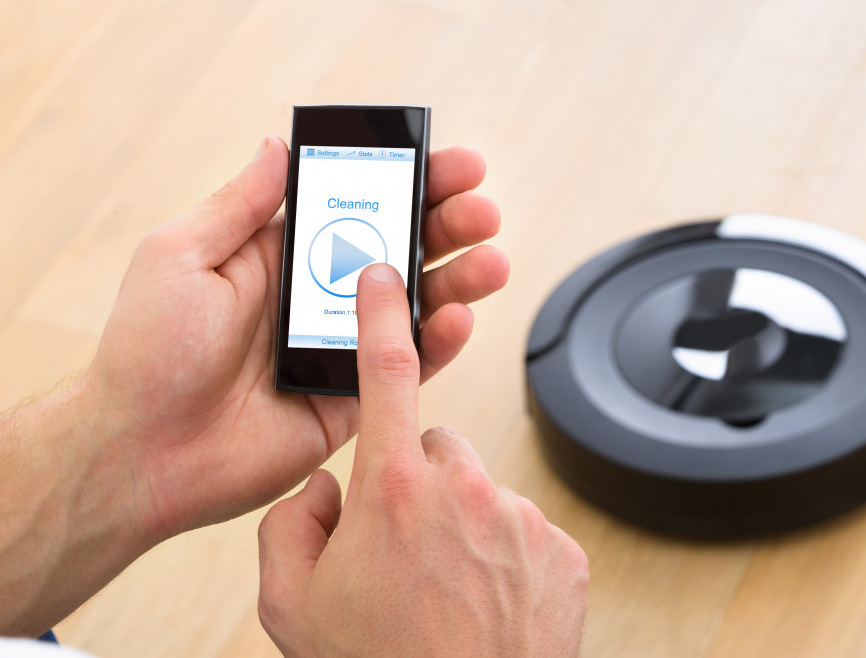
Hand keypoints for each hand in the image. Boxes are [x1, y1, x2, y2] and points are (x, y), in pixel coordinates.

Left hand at [81, 136, 508, 541]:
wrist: (141, 452)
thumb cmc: (147, 352)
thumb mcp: (181, 257)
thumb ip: (240, 204)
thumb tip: (279, 147)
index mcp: (282, 255)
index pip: (359, 206)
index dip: (409, 184)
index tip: (450, 164)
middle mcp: (319, 296)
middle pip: (401, 250)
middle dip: (448, 225)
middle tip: (482, 211)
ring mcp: (341, 348)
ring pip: (417, 305)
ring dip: (459, 279)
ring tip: (491, 261)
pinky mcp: (353, 399)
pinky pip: (408, 367)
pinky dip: (440, 343)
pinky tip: (460, 318)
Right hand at [257, 265, 588, 656]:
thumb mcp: (292, 604)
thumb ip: (291, 526)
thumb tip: (322, 492)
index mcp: (391, 489)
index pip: (387, 372)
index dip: (382, 315)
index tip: (385, 275)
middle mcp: (462, 490)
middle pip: (434, 448)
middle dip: (415, 482)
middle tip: (403, 547)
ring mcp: (519, 519)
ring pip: (480, 493)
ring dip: (461, 524)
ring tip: (445, 586)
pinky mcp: (561, 549)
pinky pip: (523, 530)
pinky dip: (503, 555)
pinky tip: (484, 601)